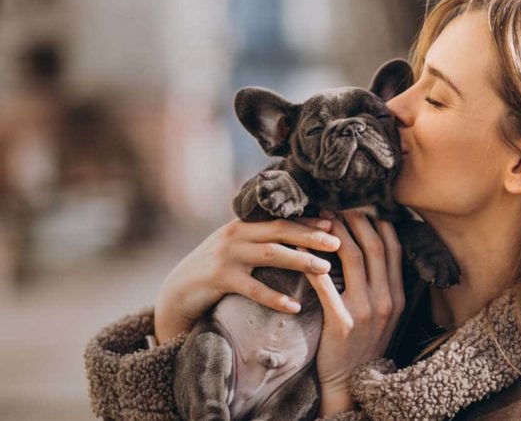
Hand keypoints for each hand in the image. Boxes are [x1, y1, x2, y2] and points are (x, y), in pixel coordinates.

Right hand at [153, 216, 340, 343]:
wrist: (178, 290)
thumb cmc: (217, 270)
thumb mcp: (238, 248)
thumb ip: (261, 239)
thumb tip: (300, 236)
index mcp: (244, 224)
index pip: (281, 218)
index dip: (308, 222)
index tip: (334, 224)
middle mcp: (236, 234)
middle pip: (280, 230)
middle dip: (310, 236)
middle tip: (337, 243)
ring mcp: (227, 255)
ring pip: (270, 254)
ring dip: (300, 260)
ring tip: (324, 269)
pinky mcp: (219, 278)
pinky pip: (252, 288)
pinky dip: (274, 297)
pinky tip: (294, 306)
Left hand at [299, 207, 404, 415]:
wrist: (353, 381)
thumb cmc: (364, 343)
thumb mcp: (386, 315)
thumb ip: (384, 285)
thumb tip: (375, 251)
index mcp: (398, 295)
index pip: (393, 248)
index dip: (378, 223)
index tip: (362, 207)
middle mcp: (386, 299)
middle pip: (373, 246)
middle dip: (356, 220)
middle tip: (338, 204)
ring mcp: (366, 310)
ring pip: (352, 258)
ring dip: (335, 233)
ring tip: (320, 218)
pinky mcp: (341, 321)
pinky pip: (324, 283)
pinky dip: (310, 261)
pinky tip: (298, 247)